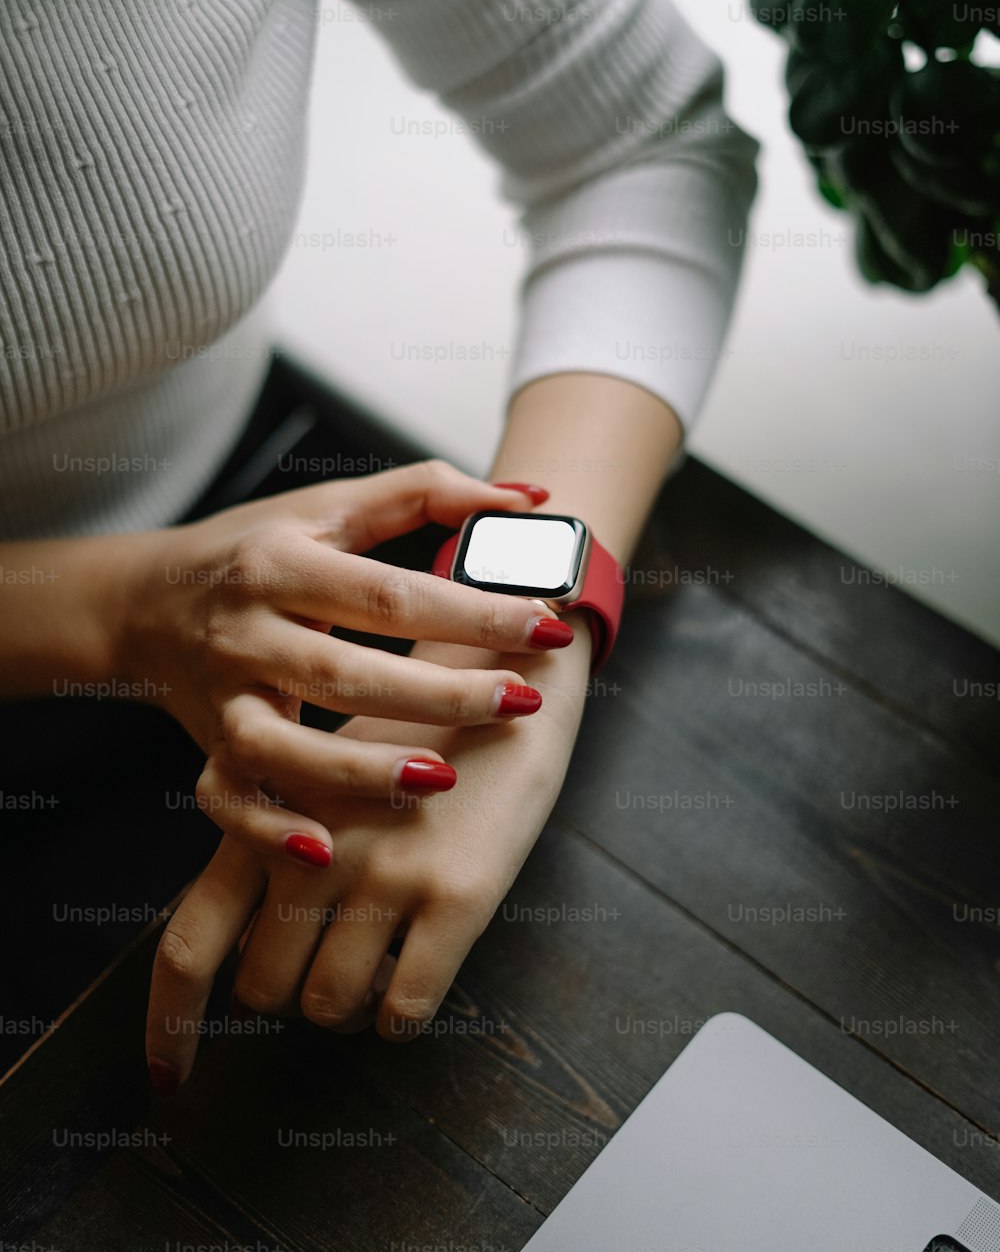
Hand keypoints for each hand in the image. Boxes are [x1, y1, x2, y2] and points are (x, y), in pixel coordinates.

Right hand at [115, 461, 574, 864]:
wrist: (143, 600)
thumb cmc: (256, 549)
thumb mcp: (330, 508)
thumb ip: (426, 493)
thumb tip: (530, 498)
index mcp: (282, 562)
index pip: (387, 592)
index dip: (470, 610)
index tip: (544, 622)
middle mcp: (247, 630)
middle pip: (345, 670)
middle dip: (440, 693)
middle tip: (520, 702)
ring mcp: (224, 695)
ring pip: (282, 746)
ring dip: (359, 769)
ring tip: (440, 778)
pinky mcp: (207, 746)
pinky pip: (226, 799)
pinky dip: (268, 827)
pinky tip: (327, 848)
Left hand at [145, 621, 592, 1089]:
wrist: (512, 677)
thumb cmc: (416, 726)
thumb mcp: (323, 768)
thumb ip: (272, 839)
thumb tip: (248, 942)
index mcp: (269, 815)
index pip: (190, 942)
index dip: (170, 1025)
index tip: (170, 1080)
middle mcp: (313, 848)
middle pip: (262, 988)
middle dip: (292, 989)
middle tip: (328, 963)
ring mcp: (384, 873)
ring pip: (330, 1004)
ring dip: (350, 1002)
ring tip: (378, 962)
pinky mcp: (456, 893)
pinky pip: (405, 1009)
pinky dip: (402, 1013)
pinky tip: (418, 974)